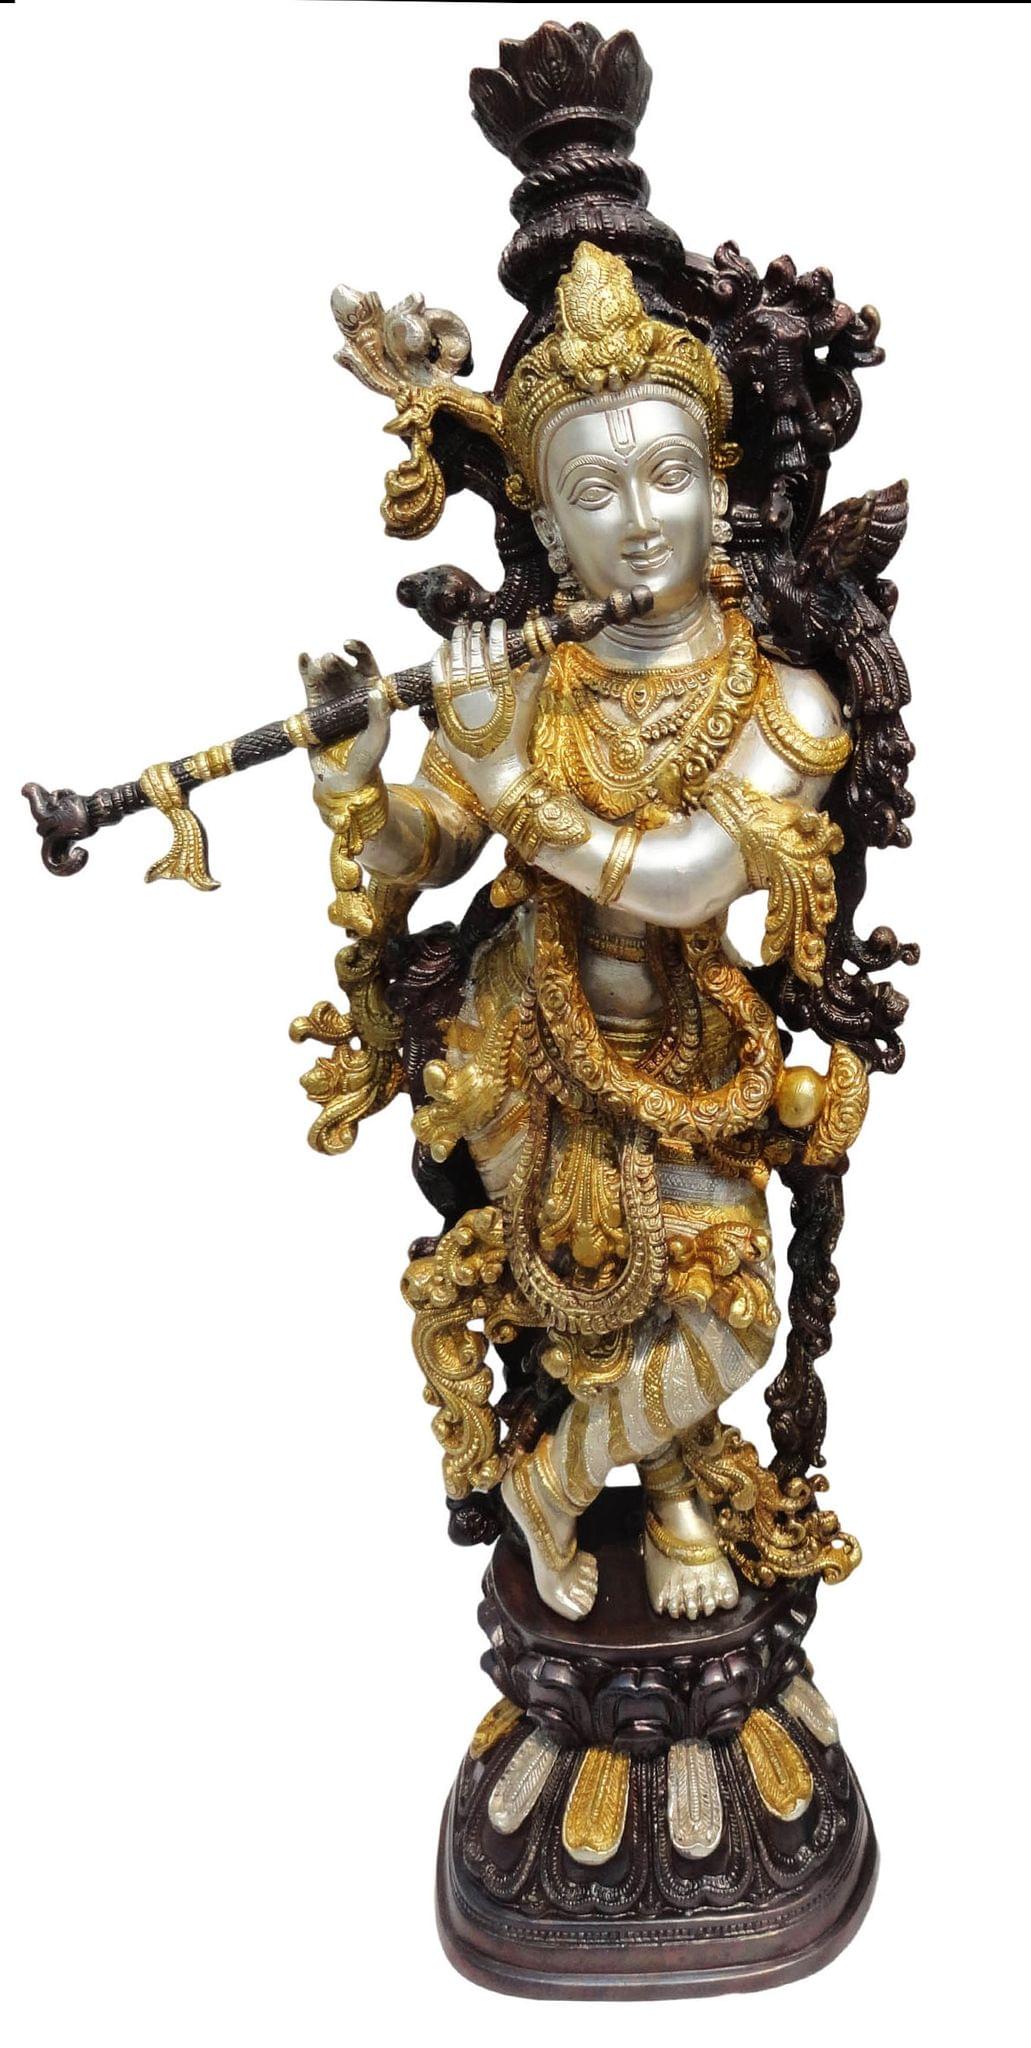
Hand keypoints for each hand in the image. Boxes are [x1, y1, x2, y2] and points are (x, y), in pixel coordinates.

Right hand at [298, 639, 389, 795]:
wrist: (344, 780)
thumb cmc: (367, 759)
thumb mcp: (379, 737)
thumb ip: (379, 715)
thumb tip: (376, 692)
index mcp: (370, 693)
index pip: (366, 665)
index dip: (359, 651)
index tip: (350, 646)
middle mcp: (350, 692)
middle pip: (342, 667)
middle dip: (335, 661)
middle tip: (329, 661)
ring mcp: (331, 698)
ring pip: (324, 674)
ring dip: (319, 666)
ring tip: (316, 665)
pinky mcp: (314, 708)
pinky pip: (309, 685)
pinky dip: (305, 670)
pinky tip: (303, 658)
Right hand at [430, 618, 538, 821]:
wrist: (494, 772)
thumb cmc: (469, 762)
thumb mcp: (444, 741)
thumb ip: (436, 726)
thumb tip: (436, 720)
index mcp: (446, 701)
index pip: (441, 668)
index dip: (445, 652)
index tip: (447, 642)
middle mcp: (463, 692)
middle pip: (461, 655)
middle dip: (465, 638)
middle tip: (469, 627)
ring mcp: (485, 691)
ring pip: (479, 654)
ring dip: (480, 636)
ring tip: (484, 625)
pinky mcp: (509, 694)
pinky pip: (502, 662)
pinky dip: (500, 644)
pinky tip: (498, 630)